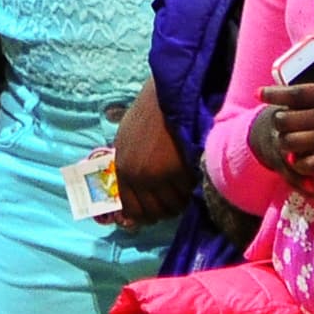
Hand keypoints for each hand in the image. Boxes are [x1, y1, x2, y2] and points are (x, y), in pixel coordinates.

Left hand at [110, 79, 192, 224]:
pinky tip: (192, 177)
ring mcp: (157, 176)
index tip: (156, 211)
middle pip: (155, 212)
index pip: (132, 210)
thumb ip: (128, 169)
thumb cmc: (146, 117)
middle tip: (174, 200)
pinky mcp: (178, 171)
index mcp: (121, 171)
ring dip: (181, 200)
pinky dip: (192, 189)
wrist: (166, 98)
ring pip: (174, 205)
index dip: (146, 215)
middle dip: (166, 210)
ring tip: (184, 188)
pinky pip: (188, 192)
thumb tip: (131, 194)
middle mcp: (136, 177)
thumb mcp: (126, 143)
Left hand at [266, 33, 313, 180]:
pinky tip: (300, 156)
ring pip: (291, 142)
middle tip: (283, 119)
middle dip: (279, 120)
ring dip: (285, 140)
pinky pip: (307, 163)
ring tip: (289, 137)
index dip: (272, 93)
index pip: (293, 93)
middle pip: (286, 120)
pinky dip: (298, 161)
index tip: (261, 93)